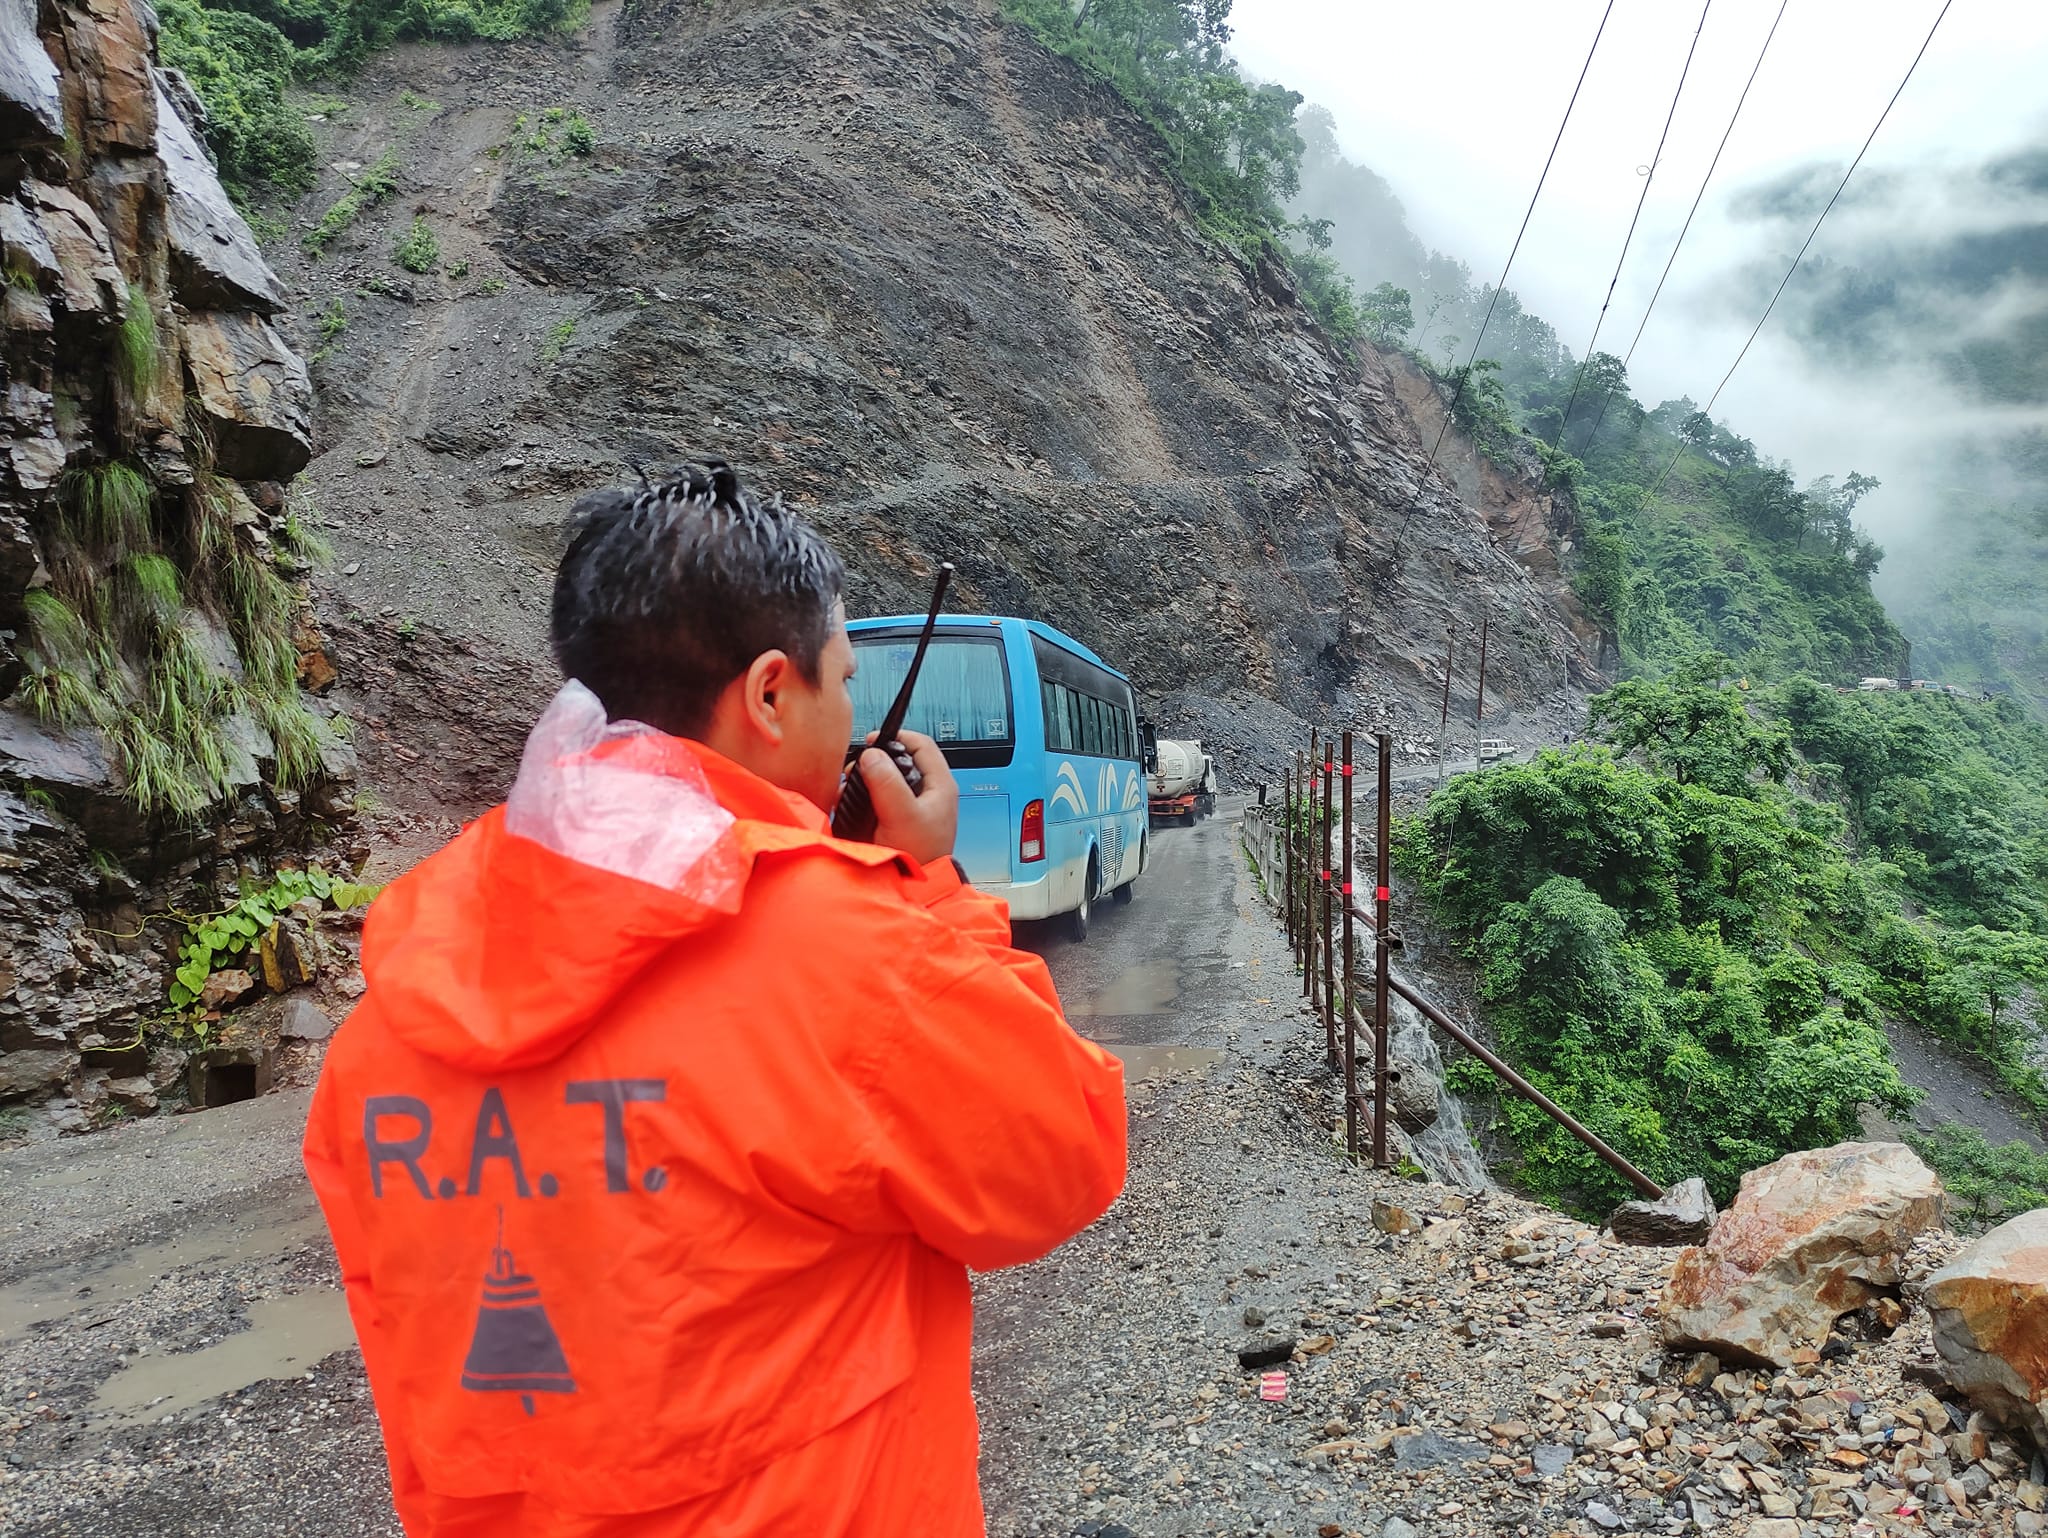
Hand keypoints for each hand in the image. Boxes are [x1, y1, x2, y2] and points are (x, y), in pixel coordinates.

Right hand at [861, 728, 957, 867]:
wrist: (914, 890)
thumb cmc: (920, 856)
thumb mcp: (902, 815)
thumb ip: (887, 782)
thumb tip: (871, 756)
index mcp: (939, 786)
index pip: (921, 745)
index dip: (897, 737)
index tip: (872, 741)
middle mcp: (927, 794)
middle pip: (900, 761)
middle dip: (874, 762)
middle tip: (856, 768)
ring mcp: (911, 808)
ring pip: (885, 780)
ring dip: (864, 782)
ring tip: (850, 789)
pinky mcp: (896, 821)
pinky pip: (877, 800)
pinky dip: (861, 799)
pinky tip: (849, 805)